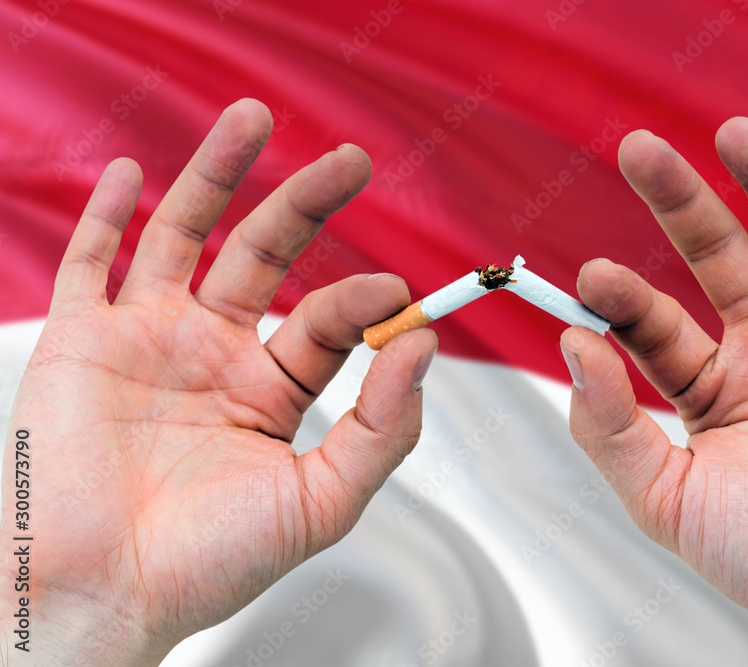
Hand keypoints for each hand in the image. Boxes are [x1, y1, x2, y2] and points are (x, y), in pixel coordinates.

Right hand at [1, 99, 436, 664]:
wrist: (102, 597)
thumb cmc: (207, 565)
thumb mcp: (321, 500)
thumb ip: (381, 429)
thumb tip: (421, 348)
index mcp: (268, 392)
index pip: (326, 321)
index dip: (364, 300)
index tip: (399, 295)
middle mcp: (211, 355)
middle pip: (264, 256)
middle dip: (307, 203)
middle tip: (352, 162)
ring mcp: (145, 341)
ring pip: (183, 236)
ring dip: (216, 176)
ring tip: (253, 120)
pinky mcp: (80, 342)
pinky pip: (89, 263)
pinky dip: (106, 215)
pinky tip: (134, 172)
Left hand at [561, 119, 747, 664]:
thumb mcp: (667, 503)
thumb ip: (611, 431)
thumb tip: (572, 348)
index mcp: (710, 389)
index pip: (655, 324)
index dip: (622, 298)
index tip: (589, 279)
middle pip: (717, 256)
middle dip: (680, 203)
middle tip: (639, 152)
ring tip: (733, 133)